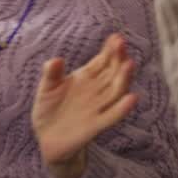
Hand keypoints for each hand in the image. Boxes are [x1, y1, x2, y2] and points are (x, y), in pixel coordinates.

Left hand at [31, 33, 137, 177]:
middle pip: (111, 73)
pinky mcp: (96, 126)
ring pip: (115, 92)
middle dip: (118, 59)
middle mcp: (96, 91)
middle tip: (122, 44)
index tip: (116, 38)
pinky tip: (131, 98)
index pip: (101, 62)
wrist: (47, 139)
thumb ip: (51, 74)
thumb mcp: (46, 89)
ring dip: (123, 79)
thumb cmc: (48, 109)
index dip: (109, 50)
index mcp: (86, 78)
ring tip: (129, 64)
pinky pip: (111, 116)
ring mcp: (98, 108)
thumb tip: (56, 59)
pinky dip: (121, 108)